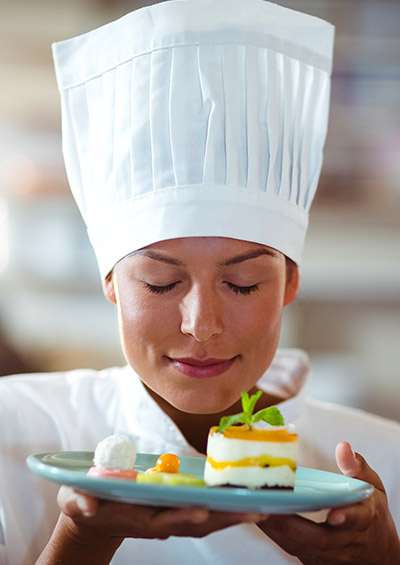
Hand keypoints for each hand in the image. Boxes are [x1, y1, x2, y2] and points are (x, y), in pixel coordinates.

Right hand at [36, 486, 262, 563]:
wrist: (96, 514)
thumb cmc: (86, 501)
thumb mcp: (75, 499)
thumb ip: (80, 502)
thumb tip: (85, 506)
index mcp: (136, 517)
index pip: (162, 520)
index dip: (181, 517)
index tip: (202, 513)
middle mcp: (159, 520)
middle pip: (194, 523)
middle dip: (222, 518)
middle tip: (253, 510)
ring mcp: (170, 516)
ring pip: (206, 520)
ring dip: (232, 515)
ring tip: (263, 507)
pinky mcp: (177, 509)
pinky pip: (206, 509)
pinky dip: (227, 508)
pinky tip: (248, 499)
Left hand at [257, 441, 399, 563]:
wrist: (376, 551)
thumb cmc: (369, 511)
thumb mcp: (371, 486)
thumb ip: (357, 467)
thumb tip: (343, 447)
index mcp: (364, 518)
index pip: (357, 519)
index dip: (346, 517)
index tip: (333, 513)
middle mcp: (346, 541)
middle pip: (321, 539)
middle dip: (294, 524)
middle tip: (270, 507)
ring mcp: (328, 555)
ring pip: (302, 546)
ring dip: (278, 529)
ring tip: (255, 509)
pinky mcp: (313, 559)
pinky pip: (292, 548)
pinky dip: (274, 533)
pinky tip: (257, 515)